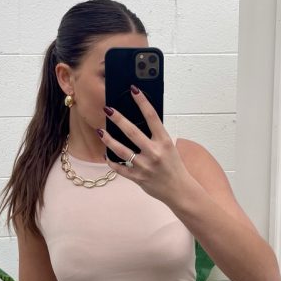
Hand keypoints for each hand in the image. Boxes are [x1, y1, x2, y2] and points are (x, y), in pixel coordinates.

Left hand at [98, 84, 190, 204]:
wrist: (180, 191)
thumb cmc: (174, 166)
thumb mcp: (169, 147)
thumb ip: (155, 137)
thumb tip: (138, 122)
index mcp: (164, 141)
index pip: (152, 117)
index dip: (142, 102)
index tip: (133, 90)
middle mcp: (154, 153)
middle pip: (132, 132)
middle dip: (118, 119)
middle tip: (107, 109)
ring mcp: (145, 166)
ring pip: (121, 151)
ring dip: (108, 140)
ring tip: (100, 131)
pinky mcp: (138, 178)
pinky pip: (120, 168)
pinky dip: (112, 161)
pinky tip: (106, 154)